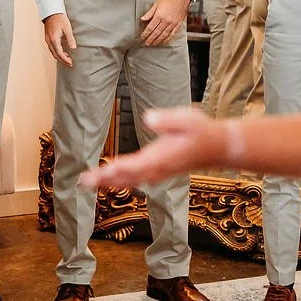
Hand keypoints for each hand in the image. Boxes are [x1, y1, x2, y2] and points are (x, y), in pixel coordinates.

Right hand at [42, 13, 76, 66]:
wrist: (51, 12)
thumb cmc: (60, 18)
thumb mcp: (67, 28)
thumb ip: (70, 38)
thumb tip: (73, 48)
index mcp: (54, 39)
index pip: (59, 53)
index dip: (65, 59)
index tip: (71, 63)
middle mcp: (49, 41)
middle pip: (55, 55)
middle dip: (62, 61)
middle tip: (70, 64)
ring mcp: (47, 40)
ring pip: (52, 52)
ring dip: (59, 57)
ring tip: (67, 59)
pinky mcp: (48, 38)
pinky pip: (51, 48)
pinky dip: (57, 53)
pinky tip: (62, 52)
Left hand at [86, 107, 227, 190]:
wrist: (217, 148)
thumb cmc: (201, 131)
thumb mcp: (187, 119)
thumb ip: (167, 120)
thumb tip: (148, 118)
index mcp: (161, 158)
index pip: (134, 166)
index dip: (116, 170)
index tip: (101, 172)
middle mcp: (157, 169)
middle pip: (126, 177)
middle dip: (104, 179)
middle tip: (83, 181)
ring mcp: (157, 172)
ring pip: (129, 180)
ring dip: (109, 182)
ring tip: (89, 182)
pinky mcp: (158, 171)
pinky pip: (135, 179)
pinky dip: (120, 180)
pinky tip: (109, 179)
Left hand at [139, 0, 189, 46]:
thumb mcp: (156, 4)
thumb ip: (149, 13)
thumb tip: (143, 19)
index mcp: (159, 15)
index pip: (150, 27)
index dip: (146, 34)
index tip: (143, 37)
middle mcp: (166, 21)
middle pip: (156, 33)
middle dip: (150, 39)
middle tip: (147, 43)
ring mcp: (172, 24)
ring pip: (164, 35)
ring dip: (158, 40)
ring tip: (154, 43)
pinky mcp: (178, 25)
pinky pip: (172, 34)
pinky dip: (168, 39)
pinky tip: (164, 41)